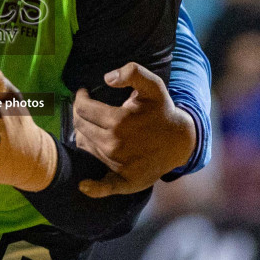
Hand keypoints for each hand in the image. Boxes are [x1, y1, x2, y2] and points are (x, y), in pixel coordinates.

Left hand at [72, 62, 196, 197]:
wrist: (181, 141)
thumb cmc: (163, 111)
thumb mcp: (153, 86)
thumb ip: (133, 73)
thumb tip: (107, 78)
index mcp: (118, 121)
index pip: (82, 109)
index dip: (80, 98)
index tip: (84, 93)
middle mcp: (114, 144)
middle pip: (80, 127)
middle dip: (78, 114)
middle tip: (85, 108)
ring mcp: (117, 164)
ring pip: (85, 146)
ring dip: (82, 134)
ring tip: (90, 124)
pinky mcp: (124, 180)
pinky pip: (102, 186)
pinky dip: (92, 187)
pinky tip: (84, 185)